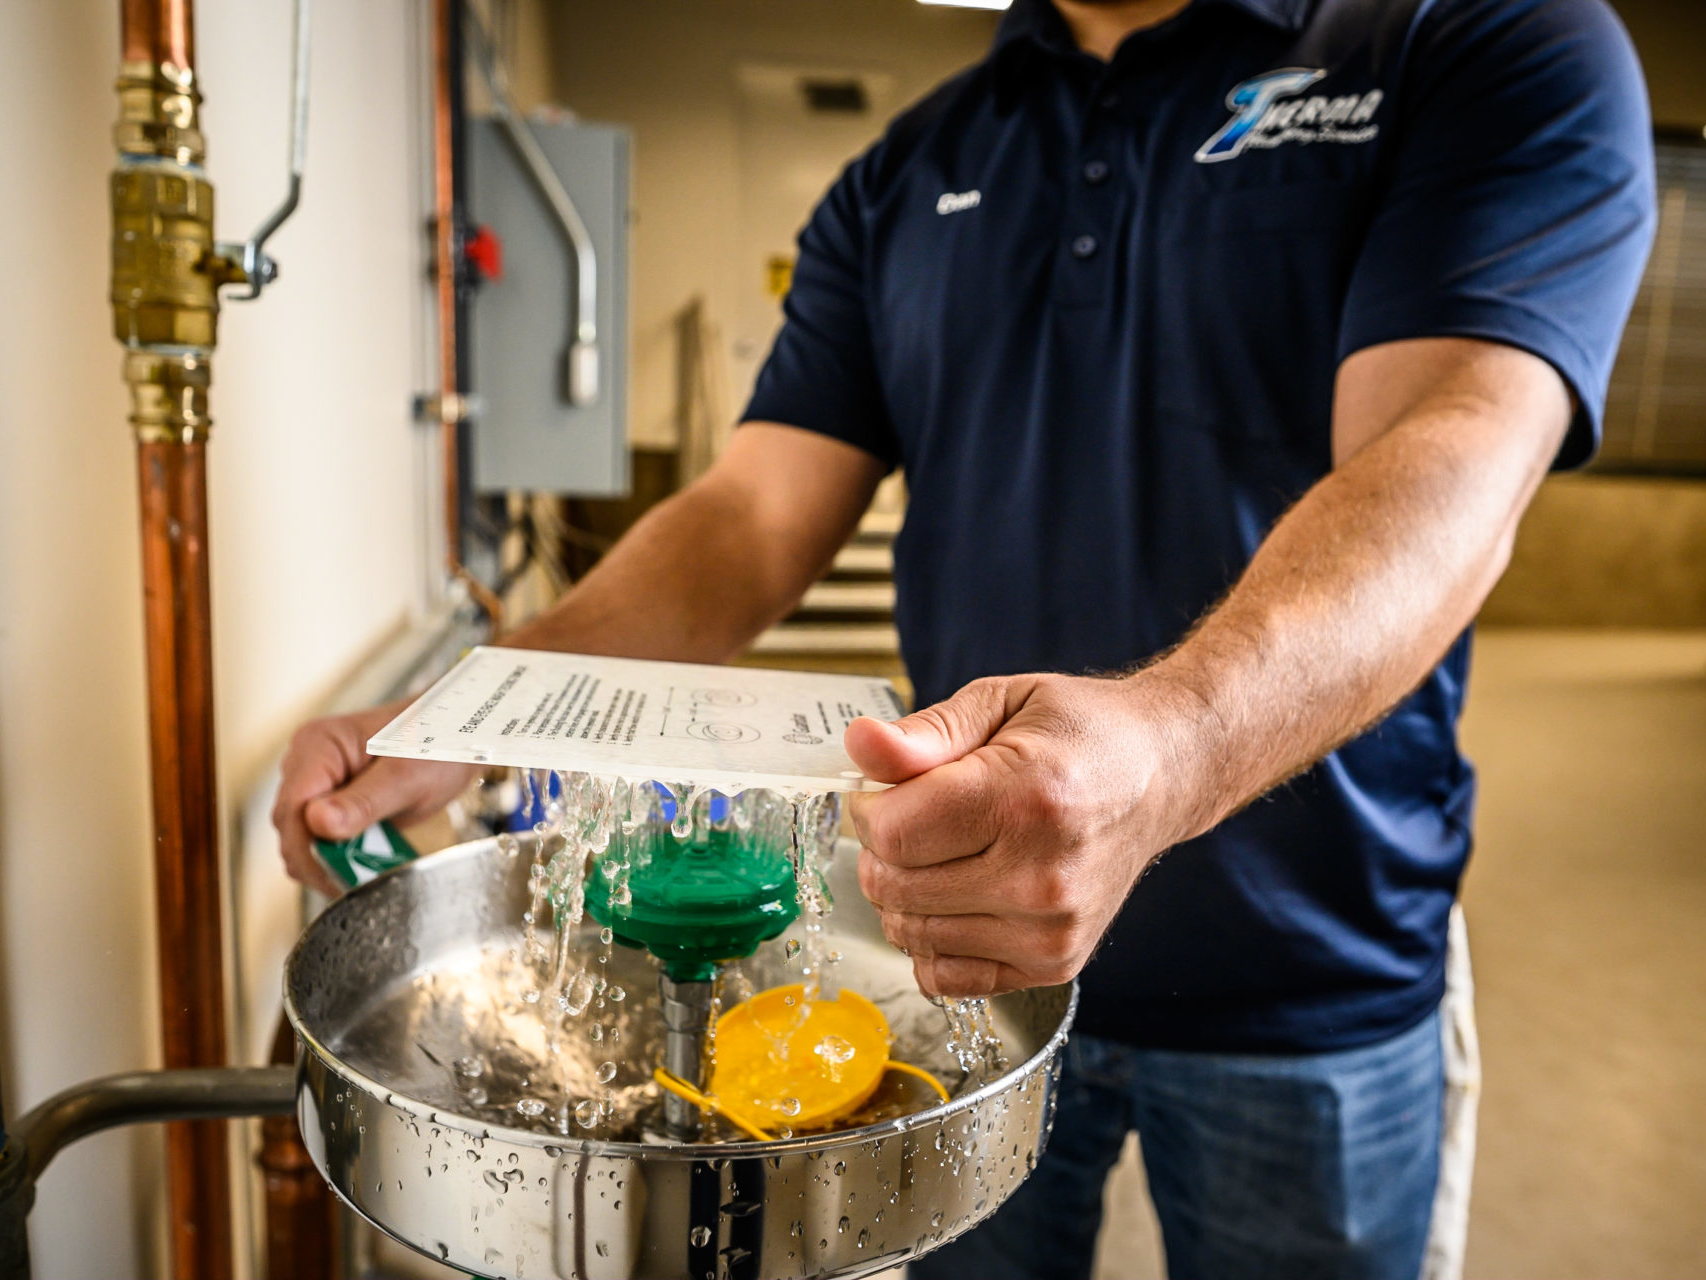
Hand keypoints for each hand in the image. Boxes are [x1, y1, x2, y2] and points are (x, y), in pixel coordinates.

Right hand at [272, 699, 477, 895]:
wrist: (454, 741)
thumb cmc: (436, 745)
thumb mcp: (408, 777)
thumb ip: (364, 801)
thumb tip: (318, 822)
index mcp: (319, 746)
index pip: (292, 807)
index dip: (308, 848)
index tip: (337, 874)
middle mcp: (308, 764)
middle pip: (292, 827)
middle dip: (319, 860)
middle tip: (358, 880)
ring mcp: (316, 785)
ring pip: (302, 839)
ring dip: (330, 863)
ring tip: (366, 872)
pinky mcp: (329, 804)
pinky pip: (320, 840)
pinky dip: (339, 857)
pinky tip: (366, 863)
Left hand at [844, 671, 1219, 997]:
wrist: (1160, 775)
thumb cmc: (1079, 733)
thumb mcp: (1000, 703)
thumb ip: (924, 733)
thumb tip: (859, 745)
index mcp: (1027, 797)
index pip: (895, 832)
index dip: (868, 808)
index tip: (883, 789)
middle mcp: (1043, 876)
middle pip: (896, 887)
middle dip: (880, 850)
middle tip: (910, 818)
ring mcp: (1051, 930)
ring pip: (912, 933)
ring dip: (902, 894)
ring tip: (939, 852)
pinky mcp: (1054, 963)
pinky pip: (944, 975)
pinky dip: (931, 939)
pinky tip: (956, 896)